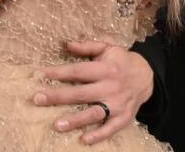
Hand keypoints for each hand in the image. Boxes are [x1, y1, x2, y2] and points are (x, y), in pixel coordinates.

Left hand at [33, 41, 153, 144]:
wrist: (147, 76)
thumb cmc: (121, 61)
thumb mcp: (107, 47)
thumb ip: (87, 46)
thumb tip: (66, 44)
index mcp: (106, 68)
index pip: (78, 71)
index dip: (59, 73)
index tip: (41, 75)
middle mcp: (111, 87)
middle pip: (81, 94)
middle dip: (58, 97)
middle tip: (38, 99)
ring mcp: (118, 104)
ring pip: (94, 114)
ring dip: (75, 120)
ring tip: (56, 125)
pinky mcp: (124, 118)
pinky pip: (111, 129)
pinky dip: (98, 136)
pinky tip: (83, 139)